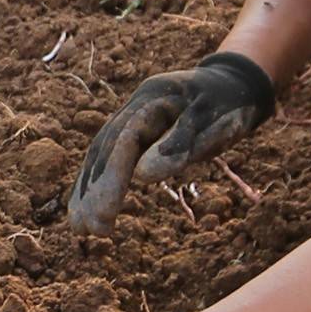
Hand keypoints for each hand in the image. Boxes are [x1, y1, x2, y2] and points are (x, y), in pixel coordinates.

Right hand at [68, 52, 274, 228]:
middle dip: (94, 189)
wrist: (232, 83)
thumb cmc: (228, 105)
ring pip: (103, 153)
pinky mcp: (135, 130)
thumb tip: (144, 175)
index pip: (125, 140)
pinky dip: (98, 180)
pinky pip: (111, 155)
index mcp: (154, 99)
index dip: (112, 177)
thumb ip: (181, 143)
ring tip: (78, 225)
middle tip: (84, 228)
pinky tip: (87, 203)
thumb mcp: (215, 122)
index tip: (103, 213)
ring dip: (88, 188)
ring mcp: (132, 116)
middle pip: (106, 148)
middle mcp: (135, 106)